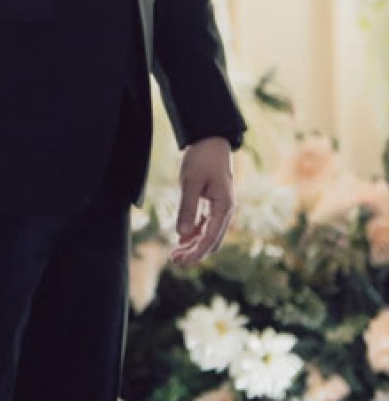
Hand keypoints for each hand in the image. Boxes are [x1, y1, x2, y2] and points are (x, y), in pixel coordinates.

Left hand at [170, 136, 234, 265]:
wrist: (211, 140)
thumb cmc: (202, 158)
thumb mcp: (191, 182)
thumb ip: (187, 208)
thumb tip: (181, 234)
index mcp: (224, 208)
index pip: (210, 239)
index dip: (195, 253)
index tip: (180, 261)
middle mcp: (225, 211)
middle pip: (211, 241)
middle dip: (194, 253)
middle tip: (175, 261)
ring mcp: (220, 208)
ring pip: (208, 234)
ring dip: (193, 244)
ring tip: (176, 254)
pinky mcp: (213, 203)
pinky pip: (205, 224)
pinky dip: (194, 233)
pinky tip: (182, 239)